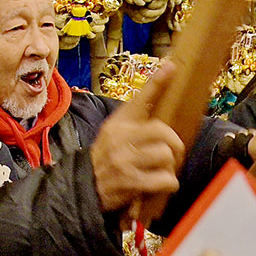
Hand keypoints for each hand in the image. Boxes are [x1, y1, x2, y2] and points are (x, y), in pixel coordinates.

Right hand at [91, 63, 184, 212]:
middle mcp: (120, 139)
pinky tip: (160, 186)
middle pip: (163, 132)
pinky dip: (168, 184)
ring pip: (166, 156)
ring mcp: (125, 161)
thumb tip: (163, 122)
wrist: (81, 189)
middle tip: (173, 154)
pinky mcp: (131, 183)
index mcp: (117, 124)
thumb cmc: (105, 161)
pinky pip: (165, 179)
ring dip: (169, 167)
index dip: (157, 83)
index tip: (172, 67)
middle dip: (175, 145)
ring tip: (160, 172)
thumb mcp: (112, 136)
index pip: (140, 100)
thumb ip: (134, 126)